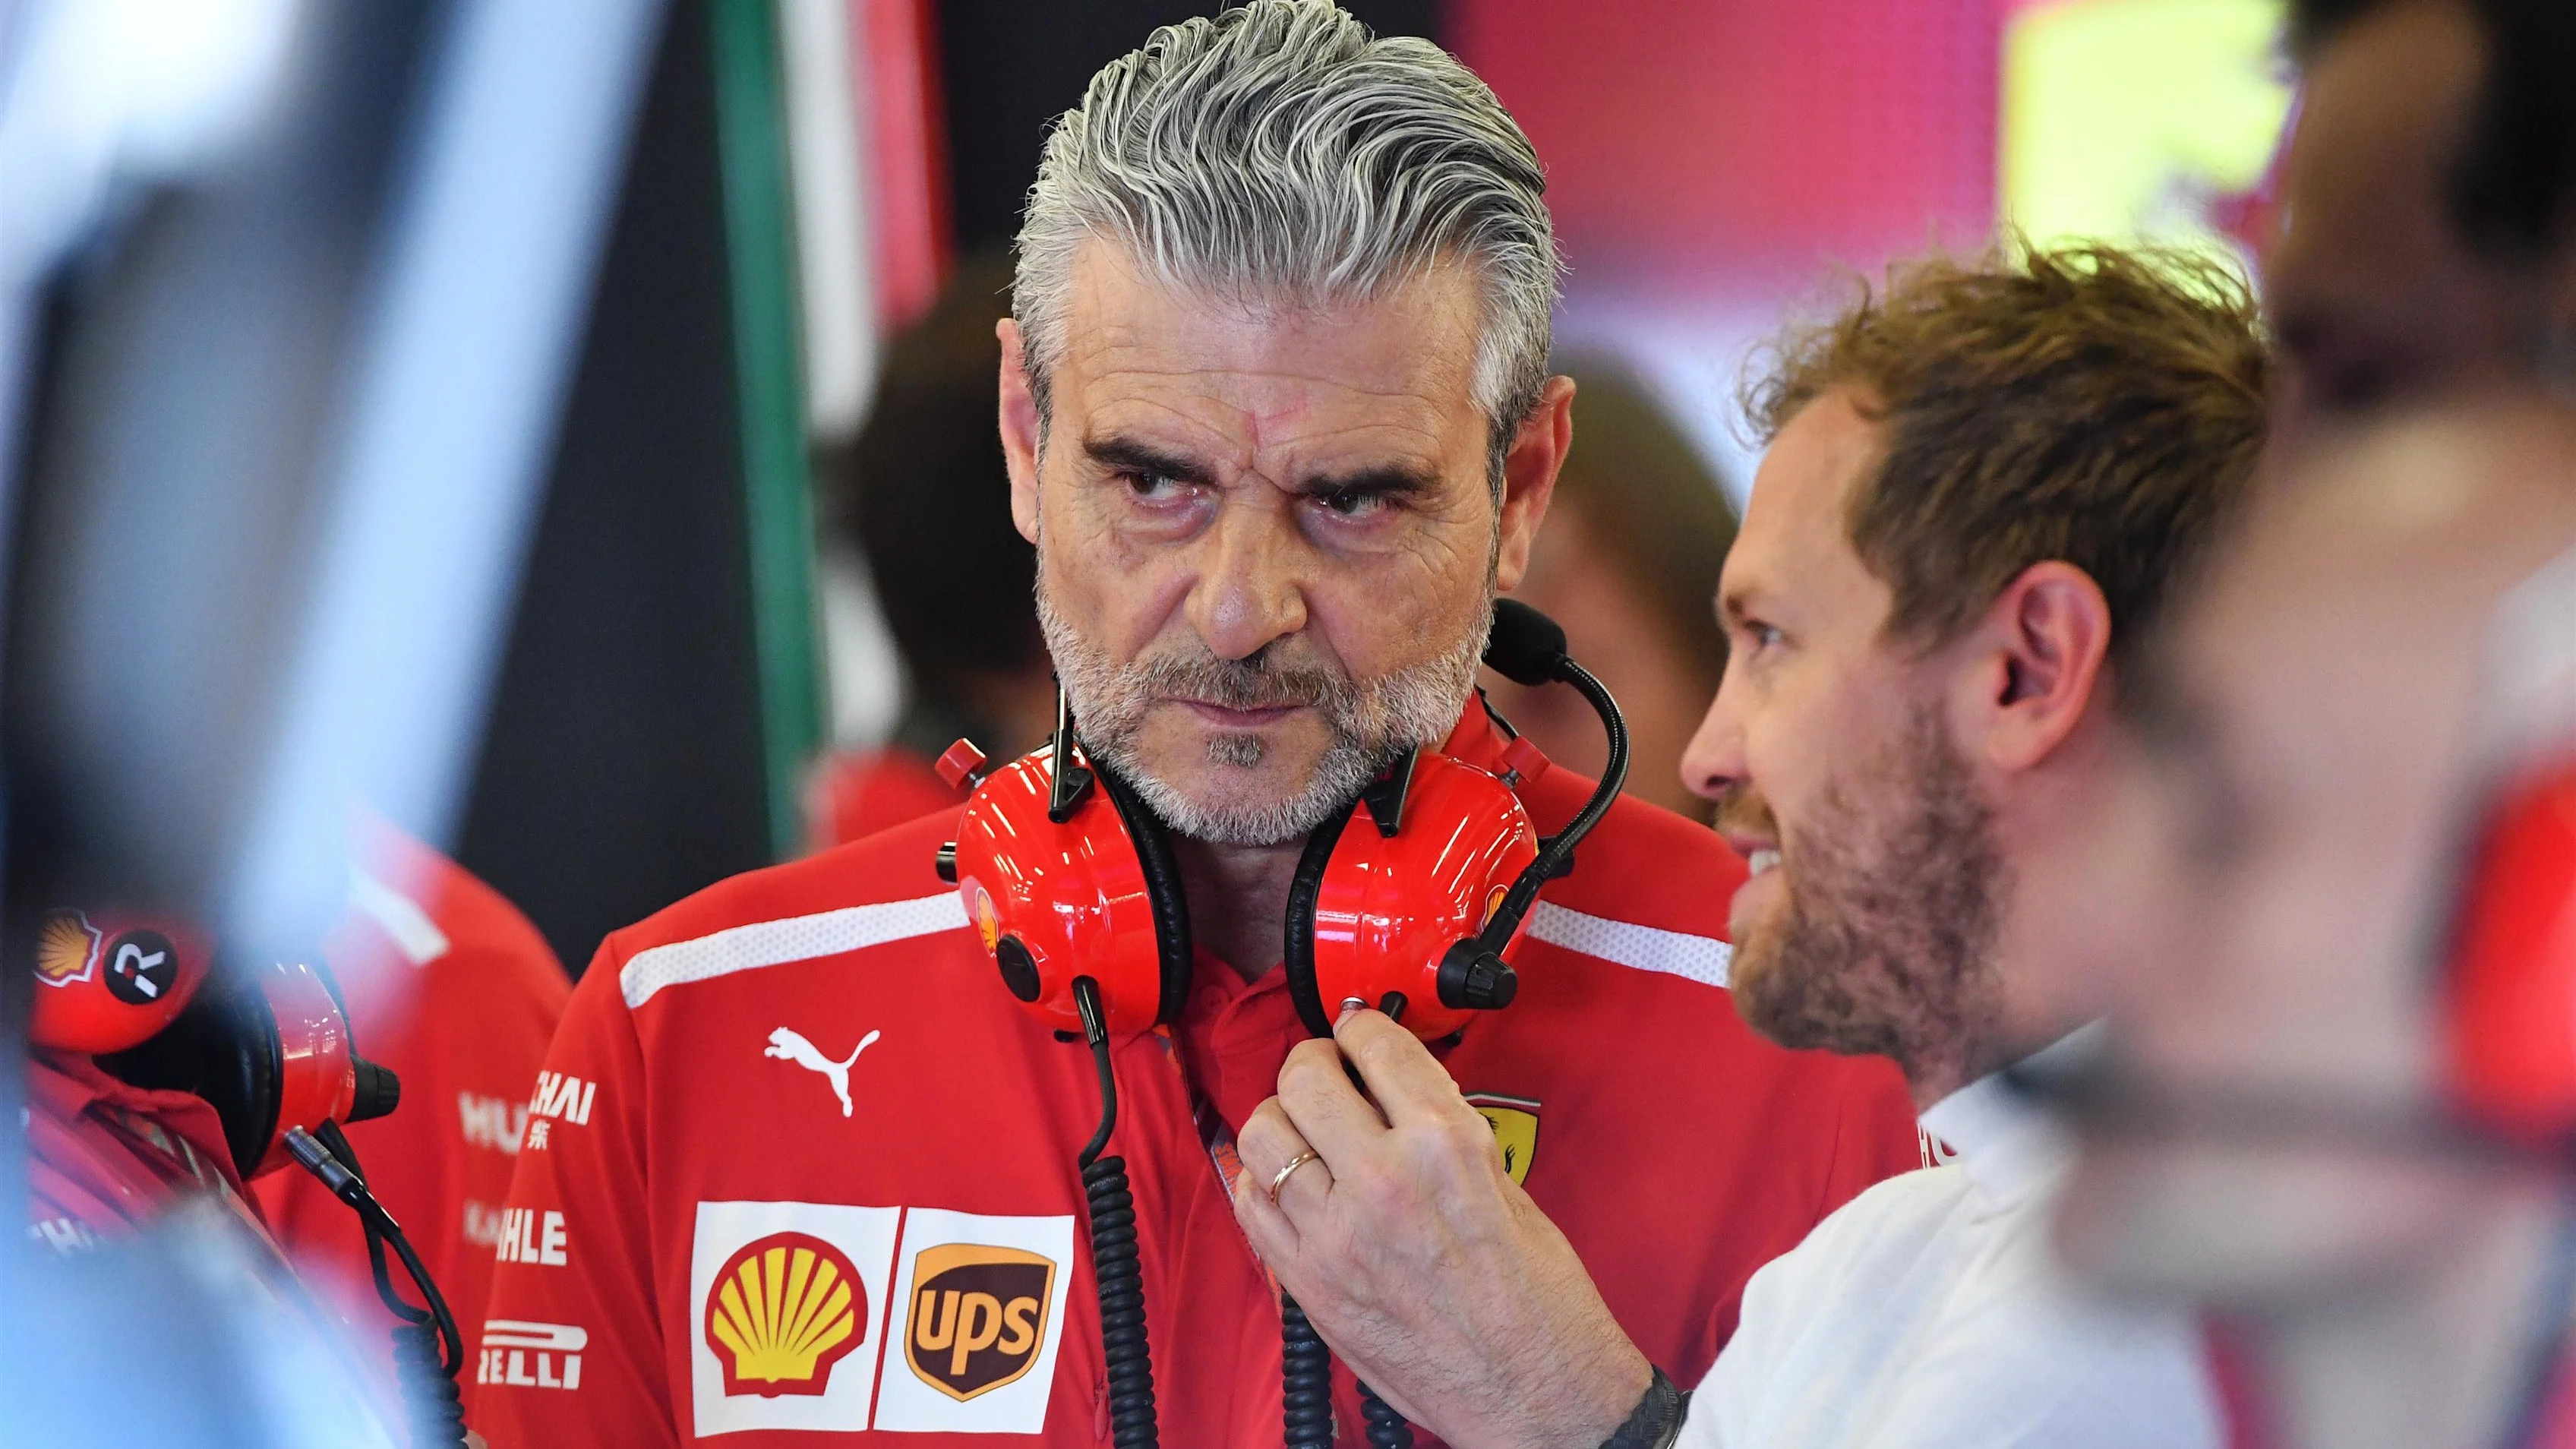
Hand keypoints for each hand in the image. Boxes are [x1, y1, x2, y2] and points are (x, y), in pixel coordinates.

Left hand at [1232, 1008, 1652, 1448]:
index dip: (1362, 1027)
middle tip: (1326, 1072)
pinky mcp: (1309, 1282)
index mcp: (1445, 1146)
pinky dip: (1260, 1181)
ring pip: (1263, 1134)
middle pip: (1304, 1077)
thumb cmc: (1539, 1302)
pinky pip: (1251, 1205)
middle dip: (1313, 1063)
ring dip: (1280, 1120)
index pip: (1377, 1047)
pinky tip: (1287, 1182)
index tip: (1357, 1030)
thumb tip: (1397, 1095)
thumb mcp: (1508, 1186)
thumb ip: (1445, 1135)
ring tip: (1303, 1128)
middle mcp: (1383, 1180)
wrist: (1536, 1393)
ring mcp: (1337, 1233)